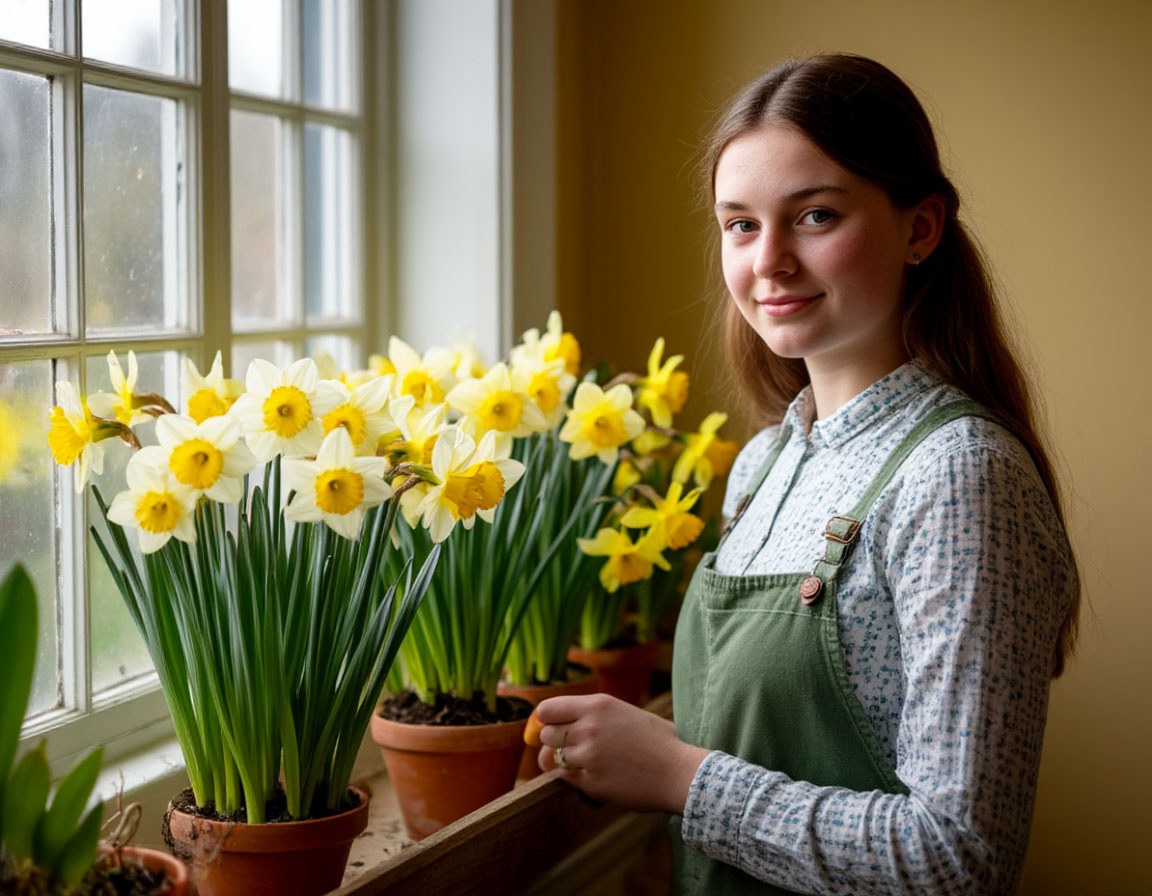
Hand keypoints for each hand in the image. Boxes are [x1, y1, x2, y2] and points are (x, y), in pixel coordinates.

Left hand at [535, 693, 709, 813]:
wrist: (678, 771)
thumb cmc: (658, 740)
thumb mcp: (624, 712)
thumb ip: (593, 714)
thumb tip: (564, 721)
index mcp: (597, 705)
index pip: (546, 709)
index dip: (547, 719)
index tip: (553, 726)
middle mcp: (588, 728)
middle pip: (545, 734)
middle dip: (553, 741)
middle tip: (570, 746)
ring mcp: (588, 756)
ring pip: (550, 758)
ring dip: (560, 761)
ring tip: (577, 762)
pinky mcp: (590, 783)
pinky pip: (564, 778)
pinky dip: (570, 777)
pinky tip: (587, 775)